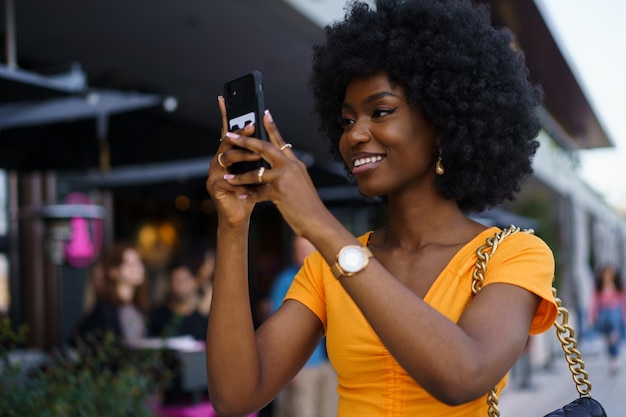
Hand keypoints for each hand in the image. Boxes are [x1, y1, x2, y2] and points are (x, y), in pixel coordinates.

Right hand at [205, 96, 259, 227]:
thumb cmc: (251, 193)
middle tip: (252, 126)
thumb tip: (273, 136)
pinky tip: (248, 182)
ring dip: (242, 156)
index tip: (224, 98)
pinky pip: (226, 178)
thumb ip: (260, 156)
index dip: (226, 115)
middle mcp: (218, 160)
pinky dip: (239, 179)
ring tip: (256, 157)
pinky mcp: (213, 185)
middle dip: (240, 133)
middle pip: (226, 140)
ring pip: (226, 157)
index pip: (228, 131)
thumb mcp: (259, 171)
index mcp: (229, 154)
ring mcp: (213, 172)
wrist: (240, 216)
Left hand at [218, 106, 329, 237]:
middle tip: (230, 135)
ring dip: (239, 177)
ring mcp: (285, 178)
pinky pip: (258, 192)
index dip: (272, 126)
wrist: (317, 220)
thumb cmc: (307, 205)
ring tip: (227, 178)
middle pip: (264, 148)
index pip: (281, 141)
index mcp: (295, 163)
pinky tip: (241, 197)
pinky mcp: (279, 192)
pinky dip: (249, 195)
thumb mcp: (300, 184)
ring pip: (256, 173)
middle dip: (245, 141)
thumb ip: (288, 173)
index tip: (264, 113)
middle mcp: (290, 167)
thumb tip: (274, 167)